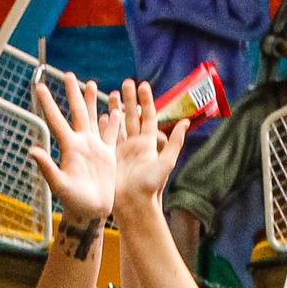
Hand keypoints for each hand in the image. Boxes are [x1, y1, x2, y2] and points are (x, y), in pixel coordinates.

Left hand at [32, 72, 118, 225]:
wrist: (90, 212)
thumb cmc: (73, 202)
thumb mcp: (60, 185)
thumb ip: (47, 167)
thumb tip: (32, 150)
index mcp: (69, 147)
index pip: (57, 120)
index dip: (48, 103)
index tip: (40, 86)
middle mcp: (81, 143)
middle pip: (77, 112)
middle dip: (73, 93)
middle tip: (69, 74)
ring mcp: (94, 148)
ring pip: (93, 118)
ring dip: (92, 102)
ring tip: (91, 84)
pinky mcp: (107, 155)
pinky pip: (111, 134)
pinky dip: (113, 122)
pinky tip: (114, 110)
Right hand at [111, 79, 187, 210]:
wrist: (132, 205)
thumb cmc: (150, 187)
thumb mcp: (165, 163)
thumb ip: (174, 142)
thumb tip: (186, 122)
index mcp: (149, 144)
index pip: (147, 117)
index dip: (145, 100)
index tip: (142, 85)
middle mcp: (136, 145)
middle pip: (132, 117)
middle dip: (129, 99)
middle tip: (126, 82)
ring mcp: (122, 150)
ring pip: (118, 125)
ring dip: (115, 109)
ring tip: (111, 93)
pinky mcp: (111, 157)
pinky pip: (107, 137)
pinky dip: (104, 125)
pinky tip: (100, 114)